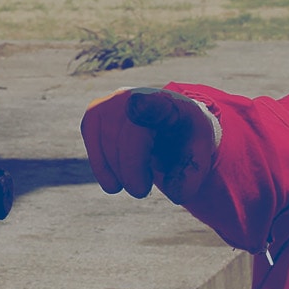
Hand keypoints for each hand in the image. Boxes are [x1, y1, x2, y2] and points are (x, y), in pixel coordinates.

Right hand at [81, 88, 215, 201]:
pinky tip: (113, 182)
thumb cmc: (185, 142)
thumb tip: (175, 193)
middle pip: (127, 137)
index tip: (137, 106)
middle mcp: (137, 95)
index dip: (142, 106)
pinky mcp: (96, 111)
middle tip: (141, 192)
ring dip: (117, 172)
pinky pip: (91, 137)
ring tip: (134, 186)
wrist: (171, 125)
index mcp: (169, 105)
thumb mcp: (198, 159)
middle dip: (131, 170)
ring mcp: (114, 101)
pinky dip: (100, 165)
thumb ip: (190, 178)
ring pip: (106, 140)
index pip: (152, 103)